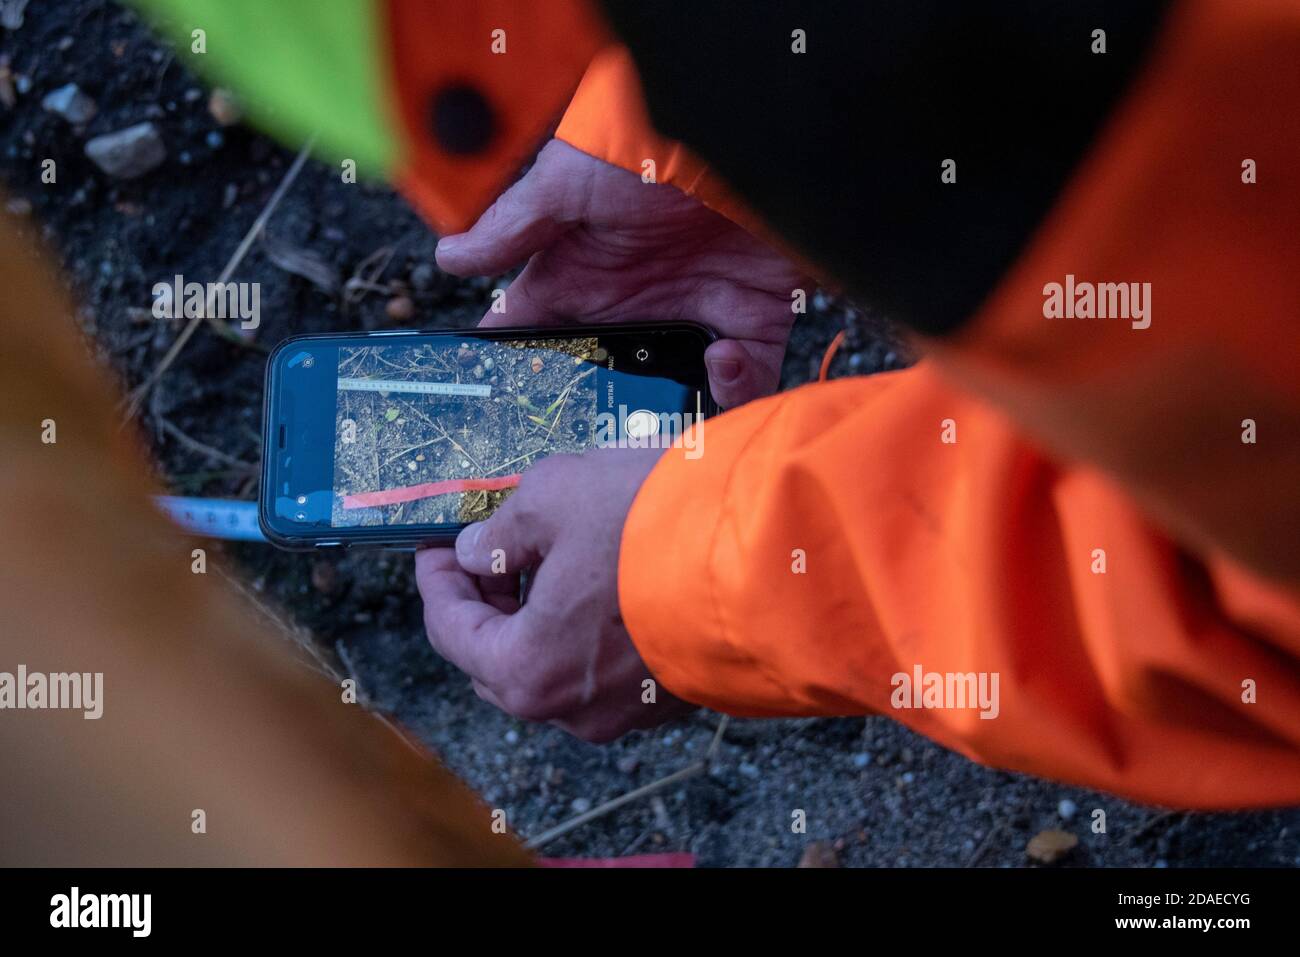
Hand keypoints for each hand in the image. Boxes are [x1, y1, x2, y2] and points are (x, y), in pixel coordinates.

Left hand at [415, 447, 696, 741]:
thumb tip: (479, 548)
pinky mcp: (674, 695)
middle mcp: (573, 708)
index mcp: (527, 670)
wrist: (772, 551)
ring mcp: (628, 709)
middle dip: (488, 601)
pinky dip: (592, 628)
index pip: (452, 631)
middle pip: (502, 659)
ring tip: (553, 553)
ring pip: (560, 665)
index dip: (437, 580)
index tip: (439, 542)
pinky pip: (610, 666)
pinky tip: (606, 577)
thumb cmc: (654, 523)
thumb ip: (502, 527)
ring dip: (544, 614)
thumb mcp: (554, 496)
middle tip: (490, 546)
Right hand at [435, 139, 807, 407]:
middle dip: (604, 413)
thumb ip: (515, 226)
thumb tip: (449, 257)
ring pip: (674, 394)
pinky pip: (745, 383)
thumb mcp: (571, 180)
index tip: (508, 409)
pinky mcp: (753, 323)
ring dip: (670, 411)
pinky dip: (736, 389)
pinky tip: (723, 356)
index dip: (520, 374)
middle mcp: (635, 306)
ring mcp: (693, 316)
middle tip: (602, 433)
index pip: (537, 337)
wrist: (753, 133)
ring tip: (670, 396)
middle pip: (609, 383)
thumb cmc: (655, 145)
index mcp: (582, 278)